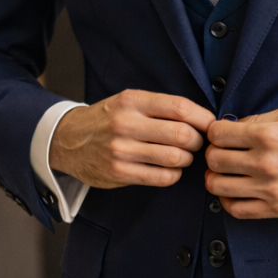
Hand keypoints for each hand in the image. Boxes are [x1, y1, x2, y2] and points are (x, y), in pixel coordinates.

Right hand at [50, 90, 216, 188]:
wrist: (67, 140)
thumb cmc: (107, 119)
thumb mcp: (128, 102)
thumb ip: (160, 107)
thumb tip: (203, 119)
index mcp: (131, 100)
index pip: (180, 107)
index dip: (203, 118)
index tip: (209, 124)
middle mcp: (126, 123)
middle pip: (182, 135)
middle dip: (197, 141)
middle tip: (195, 143)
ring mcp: (121, 150)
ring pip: (175, 158)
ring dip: (186, 159)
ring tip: (181, 155)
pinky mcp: (120, 172)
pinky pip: (162, 177)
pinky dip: (173, 174)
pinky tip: (168, 168)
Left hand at [204, 105, 277, 218]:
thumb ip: (257, 119)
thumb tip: (230, 128)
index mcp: (267, 135)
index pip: (217, 134)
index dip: (214, 132)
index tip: (221, 135)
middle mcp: (266, 162)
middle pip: (214, 160)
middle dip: (213, 154)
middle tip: (222, 153)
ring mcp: (270, 188)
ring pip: (218, 186)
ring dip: (216, 177)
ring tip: (224, 172)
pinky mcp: (277, 208)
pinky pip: (237, 210)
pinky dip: (227, 200)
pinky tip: (233, 191)